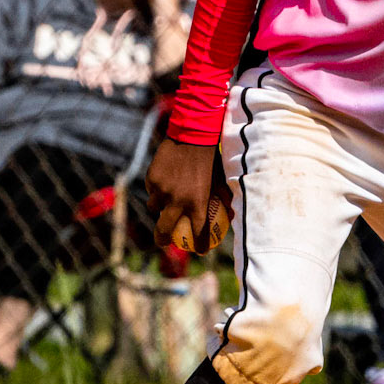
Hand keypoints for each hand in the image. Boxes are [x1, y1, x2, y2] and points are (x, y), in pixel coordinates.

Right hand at [147, 136, 228, 254]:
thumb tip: (231, 215)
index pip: (198, 233)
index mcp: (197, 203)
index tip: (200, 250)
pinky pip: (152, 189)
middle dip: (162, 240)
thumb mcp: (222, 178)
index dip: (199, 246)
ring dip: (159, 207)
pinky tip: (162, 182)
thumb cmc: (212, 155)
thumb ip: (225, 198)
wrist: (193, 132)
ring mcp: (162, 190)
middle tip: (164, 242)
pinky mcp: (152, 178)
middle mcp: (177, 200)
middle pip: (164, 230)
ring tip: (163, 204)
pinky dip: (156, 188)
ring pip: (155, 207)